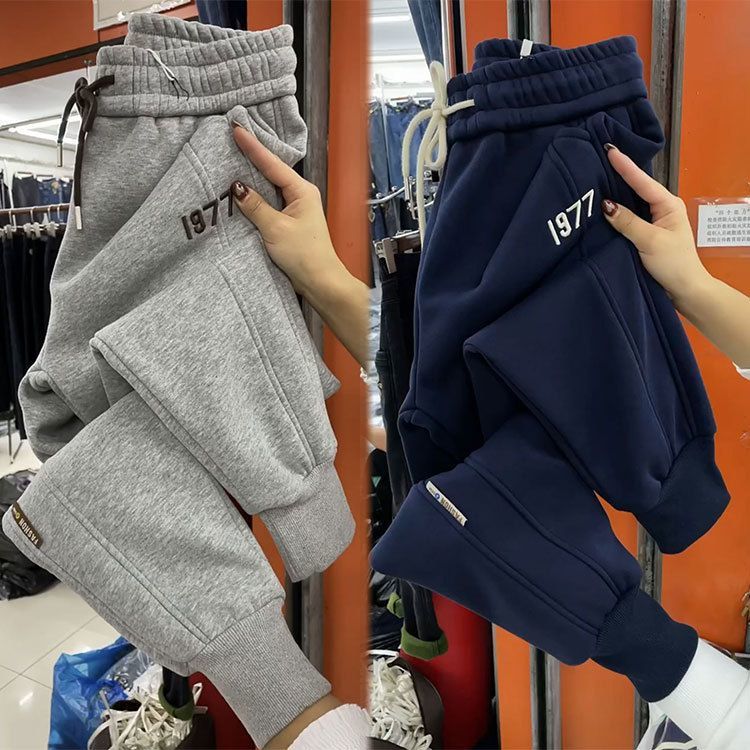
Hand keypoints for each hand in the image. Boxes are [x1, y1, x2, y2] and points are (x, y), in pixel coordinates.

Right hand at [231, 122, 369, 366]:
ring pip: (269, 188)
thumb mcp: (275, 228)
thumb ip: (254, 206)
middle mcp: (300, 195)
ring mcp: (295, 209)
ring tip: (230, 159)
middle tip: (231, 138)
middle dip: (251, 157)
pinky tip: (240, 192)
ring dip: (251, 178)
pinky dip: (255, 197)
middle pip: (271, 172)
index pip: (272, 164)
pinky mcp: (289, 223)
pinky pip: (269, 203)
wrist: (321, 282)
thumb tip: (236, 187)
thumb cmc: (303, 255)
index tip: (236, 128)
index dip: (252, 147)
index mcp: (302, 190)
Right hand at [601, 145, 709, 305]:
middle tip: (598, 157)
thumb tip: (606, 204)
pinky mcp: (643, 234)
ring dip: (614, 193)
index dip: (625, 166)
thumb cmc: (674, 264)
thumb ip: (627, 222)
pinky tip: (601, 206)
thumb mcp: (650, 241)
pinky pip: (626, 218)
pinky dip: (614, 212)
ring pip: (630, 203)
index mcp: (667, 205)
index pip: (642, 182)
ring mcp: (651, 221)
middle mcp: (660, 209)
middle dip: (618, 174)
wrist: (684, 290)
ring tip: (594, 177)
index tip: (610, 150)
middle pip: (635, 188)